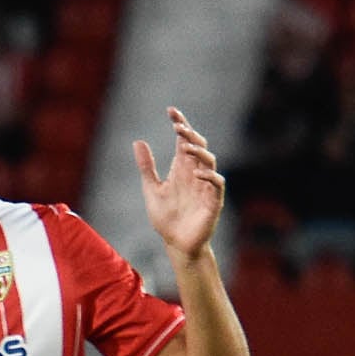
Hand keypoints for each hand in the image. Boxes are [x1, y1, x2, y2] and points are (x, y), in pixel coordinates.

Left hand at [133, 106, 225, 262]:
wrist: (176, 244)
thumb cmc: (166, 218)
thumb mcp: (151, 189)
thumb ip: (146, 167)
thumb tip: (138, 141)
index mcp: (182, 168)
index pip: (183, 141)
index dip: (180, 124)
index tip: (171, 111)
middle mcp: (195, 173)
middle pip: (198, 146)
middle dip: (190, 134)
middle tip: (178, 126)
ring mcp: (205, 186)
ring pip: (209, 161)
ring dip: (199, 152)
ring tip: (185, 147)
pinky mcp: (212, 201)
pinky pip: (216, 185)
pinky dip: (209, 176)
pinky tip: (197, 173)